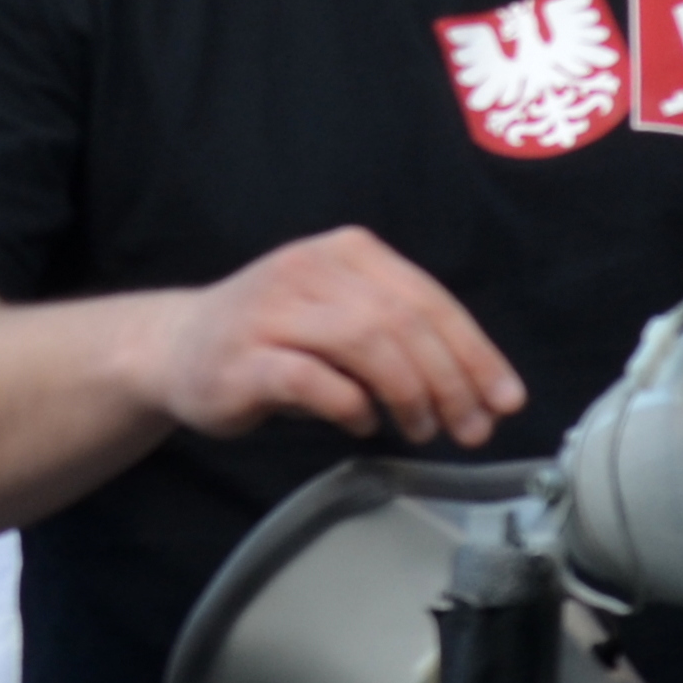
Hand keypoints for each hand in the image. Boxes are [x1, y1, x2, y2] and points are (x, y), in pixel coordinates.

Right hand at [139, 226, 527, 448]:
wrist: (178, 348)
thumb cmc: (275, 338)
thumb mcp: (343, 319)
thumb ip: (401, 339)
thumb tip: (479, 391)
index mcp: (348, 253)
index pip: (428, 298)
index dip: (475, 352)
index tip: (505, 399)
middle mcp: (312, 268)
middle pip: (403, 321)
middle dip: (450, 381)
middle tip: (470, 428)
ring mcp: (275, 309)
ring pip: (366, 342)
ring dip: (408, 393)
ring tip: (421, 429)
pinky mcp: (246, 356)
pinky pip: (312, 379)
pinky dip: (350, 404)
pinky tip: (361, 422)